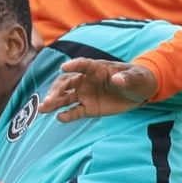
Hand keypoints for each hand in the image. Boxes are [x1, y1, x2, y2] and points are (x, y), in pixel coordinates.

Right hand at [37, 58, 158, 122]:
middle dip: (56, 90)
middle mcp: (87, 80)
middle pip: (67, 82)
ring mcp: (86, 94)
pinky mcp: (89, 107)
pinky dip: (67, 114)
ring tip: (43, 109)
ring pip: (66, 97)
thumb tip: (117, 79)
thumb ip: (127, 78)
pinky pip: (75, 111)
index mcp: (97, 68)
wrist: (139, 92)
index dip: (74, 65)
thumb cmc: (138, 79)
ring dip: (54, 102)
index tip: (63, 67)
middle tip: (48, 99)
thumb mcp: (136, 78)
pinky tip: (59, 118)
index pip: (83, 64)